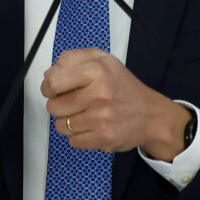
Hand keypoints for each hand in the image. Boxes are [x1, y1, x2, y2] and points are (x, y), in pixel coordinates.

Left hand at [40, 48, 190, 160]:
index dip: (48, 87)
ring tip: (84, 115)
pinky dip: (79, 136)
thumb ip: (73, 58)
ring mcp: (103, 117)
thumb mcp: (102, 59)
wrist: (151, 115)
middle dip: (58, 105)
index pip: (54, 81)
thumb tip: (50, 73)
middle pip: (54, 106)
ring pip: (61, 125)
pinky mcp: (105, 137)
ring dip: (68, 122)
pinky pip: (73, 141)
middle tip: (72, 103)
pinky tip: (91, 126)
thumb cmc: (123, 87)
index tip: (53, 89)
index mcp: (98, 70)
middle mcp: (101, 93)